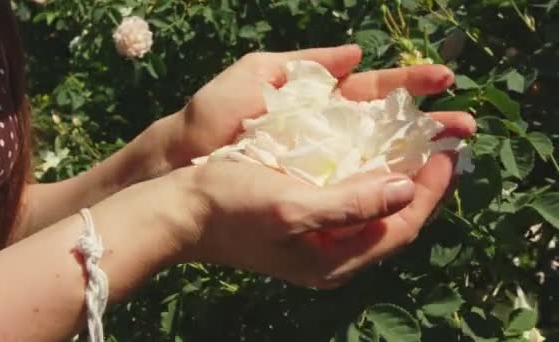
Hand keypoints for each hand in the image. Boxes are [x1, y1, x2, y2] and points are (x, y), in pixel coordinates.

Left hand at [167, 45, 466, 166]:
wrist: (178, 163)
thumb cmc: (212, 117)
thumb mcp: (255, 76)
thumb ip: (306, 64)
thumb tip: (357, 53)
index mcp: (317, 101)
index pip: (375, 91)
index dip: (411, 85)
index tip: (445, 80)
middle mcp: (324, 136)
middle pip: (387, 130)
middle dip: (427, 128)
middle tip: (466, 130)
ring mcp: (318, 170)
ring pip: (377, 164)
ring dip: (415, 161)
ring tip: (450, 160)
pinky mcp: (308, 198)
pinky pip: (352, 195)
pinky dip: (380, 192)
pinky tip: (407, 191)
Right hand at [169, 102, 473, 288]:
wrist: (183, 212)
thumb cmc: (232, 208)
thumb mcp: (292, 206)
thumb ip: (351, 205)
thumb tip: (405, 190)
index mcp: (333, 260)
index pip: (400, 228)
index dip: (430, 193)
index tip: (448, 155)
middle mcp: (332, 258)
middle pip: (393, 223)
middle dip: (422, 188)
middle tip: (441, 149)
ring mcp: (318, 244)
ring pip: (375, 214)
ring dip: (399, 182)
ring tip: (417, 150)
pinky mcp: (305, 227)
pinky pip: (353, 206)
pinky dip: (370, 182)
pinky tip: (374, 160)